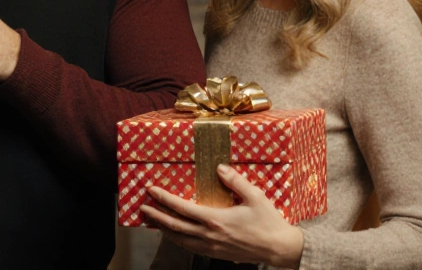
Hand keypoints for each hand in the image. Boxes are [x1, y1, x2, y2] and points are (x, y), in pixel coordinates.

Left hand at [141, 164, 303, 267]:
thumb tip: (219, 167)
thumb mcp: (255, 196)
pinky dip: (178, 240)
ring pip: (181, 240)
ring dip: (164, 229)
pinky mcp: (216, 254)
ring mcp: (212, 247)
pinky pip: (191, 248)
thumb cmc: (269, 222)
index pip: (182, 208)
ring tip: (153, 221)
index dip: (164, 199)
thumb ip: (235, 181)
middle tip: (142, 207)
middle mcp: (209, 235)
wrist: (279, 249)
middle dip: (156, 216)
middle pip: (175, 226)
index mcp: (216, 220)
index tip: (152, 191)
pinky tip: (175, 235)